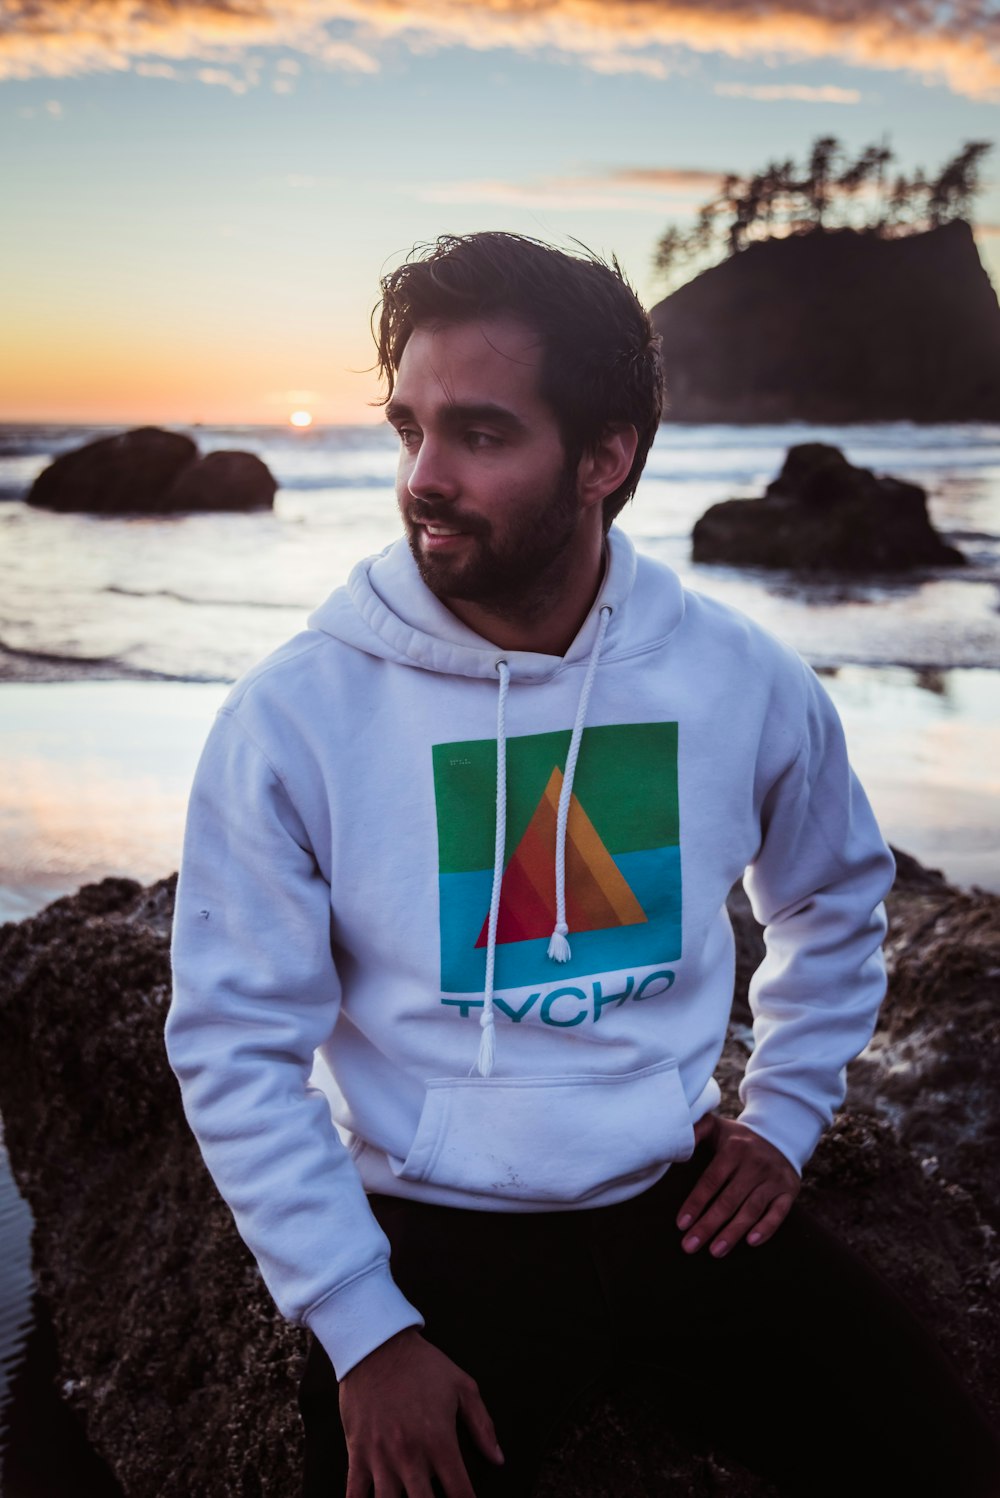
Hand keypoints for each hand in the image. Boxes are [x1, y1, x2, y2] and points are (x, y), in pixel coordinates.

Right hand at [340, 1327, 503, 1497]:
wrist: (377, 1346)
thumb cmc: (422, 1365)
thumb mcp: (462, 1386)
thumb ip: (482, 1425)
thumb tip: (497, 1458)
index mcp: (439, 1441)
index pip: (460, 1492)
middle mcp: (410, 1455)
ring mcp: (381, 1457)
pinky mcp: (357, 1453)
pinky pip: (354, 1494)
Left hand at [676, 1114, 799, 1258]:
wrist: (780, 1136)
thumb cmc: (738, 1139)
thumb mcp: (717, 1127)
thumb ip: (696, 1129)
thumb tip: (677, 1138)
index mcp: (734, 1149)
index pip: (711, 1180)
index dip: (695, 1203)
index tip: (681, 1224)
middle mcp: (755, 1164)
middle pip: (728, 1200)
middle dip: (708, 1225)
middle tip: (689, 1246)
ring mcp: (773, 1178)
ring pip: (751, 1210)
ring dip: (732, 1233)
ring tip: (714, 1251)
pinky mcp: (788, 1190)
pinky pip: (779, 1212)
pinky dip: (767, 1228)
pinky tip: (751, 1242)